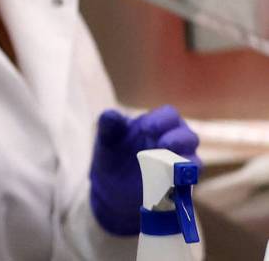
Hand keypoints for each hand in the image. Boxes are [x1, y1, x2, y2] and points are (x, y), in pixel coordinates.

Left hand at [89, 105, 200, 235]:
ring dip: (183, 163)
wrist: (110, 186)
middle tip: (162, 144)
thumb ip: (108, 124)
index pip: (170, 115)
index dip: (161, 120)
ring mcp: (178, 165)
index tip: (146, 129)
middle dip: (178, 140)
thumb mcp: (106, 138)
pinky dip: (178, 183)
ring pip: (194, 162)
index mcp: (158, 124)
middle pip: (189, 137)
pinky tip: (165, 183)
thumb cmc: (112, 154)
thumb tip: (111, 114)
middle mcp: (174, 142)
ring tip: (165, 165)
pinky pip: (187, 185)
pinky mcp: (178, 187)